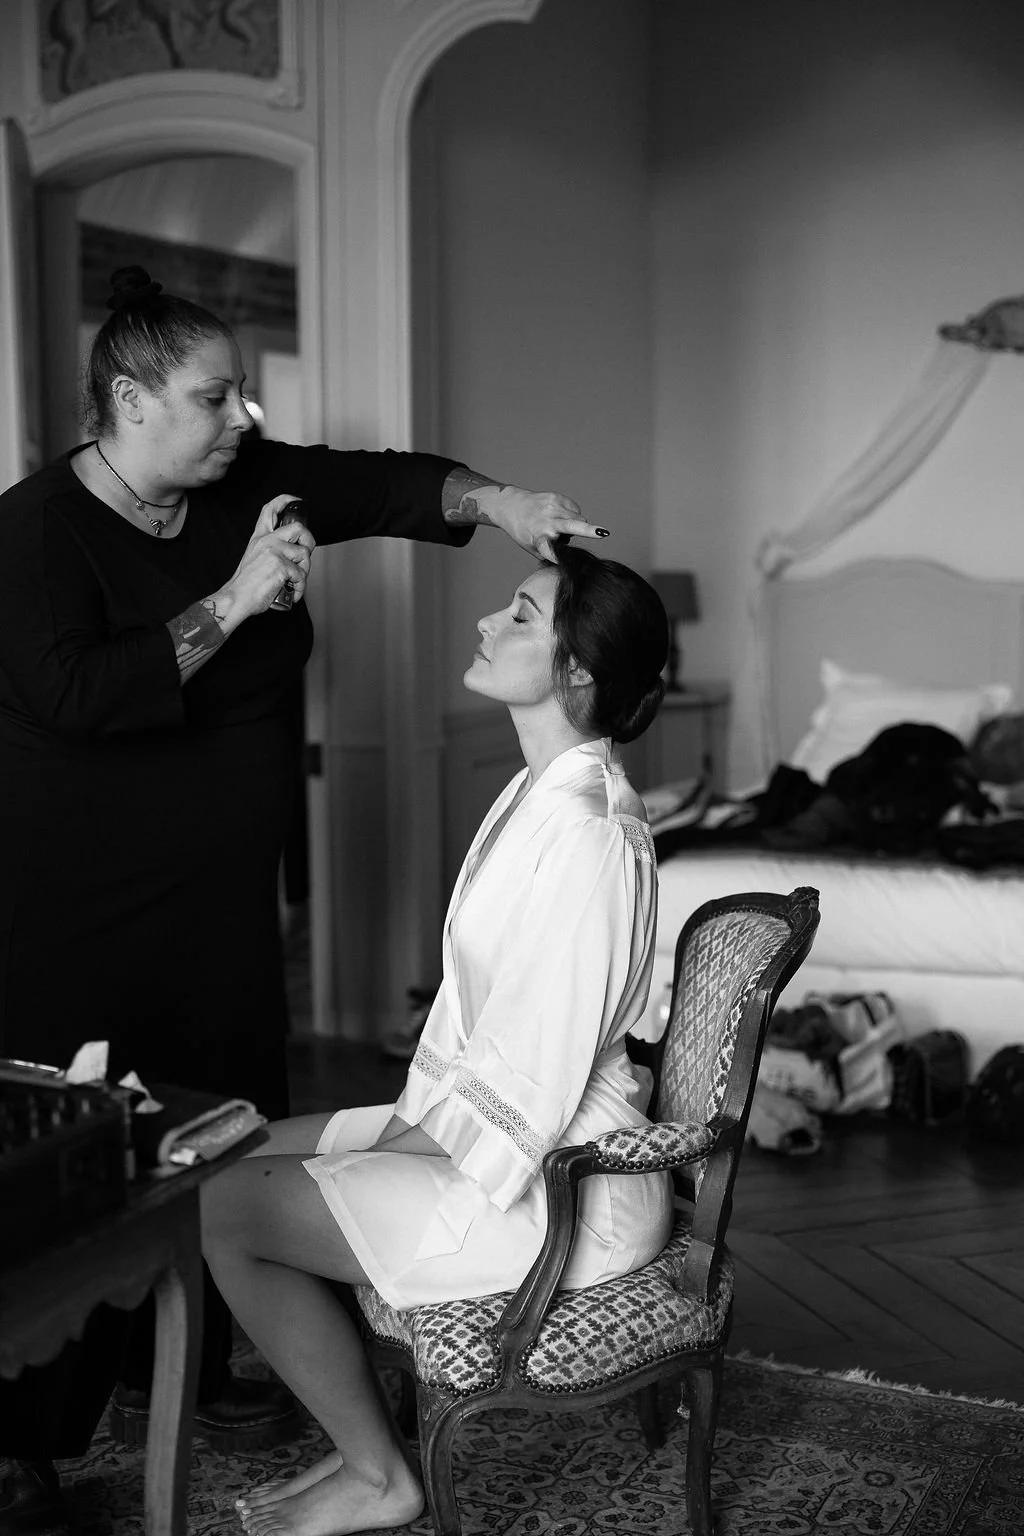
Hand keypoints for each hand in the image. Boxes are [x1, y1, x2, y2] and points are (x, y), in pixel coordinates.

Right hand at [221, 495, 315, 617]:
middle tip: (304, 558)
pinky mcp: (281, 565)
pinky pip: (301, 575)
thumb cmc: (246, 584)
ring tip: (293, 582)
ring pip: (304, 554)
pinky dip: (299, 588)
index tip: (297, 501)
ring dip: (304, 571)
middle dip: (309, 542)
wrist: (236, 598)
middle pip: (299, 528)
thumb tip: (294, 551)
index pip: (270, 509)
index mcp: (260, 538)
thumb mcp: (255, 558)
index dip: (286, 500)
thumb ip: (272, 550)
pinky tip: (291, 593)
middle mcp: (267, 541)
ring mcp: (274, 551)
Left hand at [489, 486, 608, 561]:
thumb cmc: (524, 531)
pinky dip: (572, 515)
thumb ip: (550, 553)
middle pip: (573, 526)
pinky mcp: (557, 497)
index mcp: (539, 538)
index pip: (552, 550)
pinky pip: (575, 510)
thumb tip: (571, 559)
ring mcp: (552, 507)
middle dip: (589, 530)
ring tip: (560, 526)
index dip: (558, 557)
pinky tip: (559, 516)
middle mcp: (546, 522)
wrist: (511, 505)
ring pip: (579, 519)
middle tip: (603, 533)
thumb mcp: (532, 548)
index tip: (564, 562)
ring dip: (576, 525)